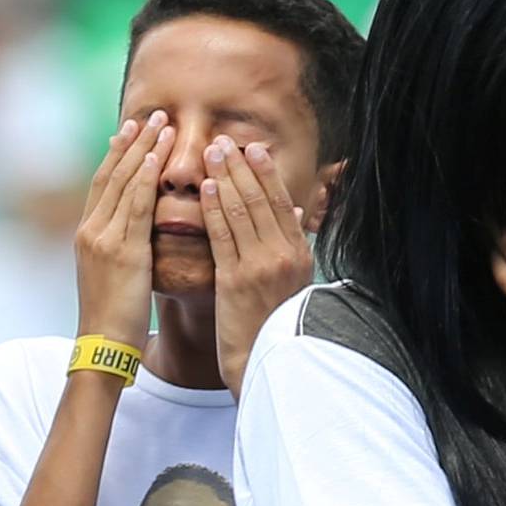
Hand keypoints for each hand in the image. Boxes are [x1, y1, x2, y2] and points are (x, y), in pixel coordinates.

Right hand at [75, 111, 170, 351]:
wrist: (102, 349)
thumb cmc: (114, 323)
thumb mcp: (114, 280)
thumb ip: (123, 253)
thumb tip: (138, 241)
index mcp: (88, 237)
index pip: (102, 185)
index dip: (117, 155)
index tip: (131, 131)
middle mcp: (90, 231)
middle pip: (111, 174)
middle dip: (132, 142)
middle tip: (152, 115)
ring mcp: (103, 239)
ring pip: (123, 182)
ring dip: (144, 149)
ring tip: (162, 123)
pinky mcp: (120, 251)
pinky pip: (135, 204)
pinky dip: (146, 176)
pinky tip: (158, 155)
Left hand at [202, 136, 311, 392]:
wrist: (263, 365)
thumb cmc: (273, 326)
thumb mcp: (292, 283)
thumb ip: (291, 245)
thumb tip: (296, 210)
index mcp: (299, 256)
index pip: (281, 203)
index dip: (266, 172)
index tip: (252, 148)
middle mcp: (284, 257)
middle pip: (262, 200)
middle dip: (242, 167)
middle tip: (225, 141)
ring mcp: (261, 268)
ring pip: (244, 212)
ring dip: (227, 178)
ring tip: (212, 153)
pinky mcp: (237, 281)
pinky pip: (225, 236)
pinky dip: (216, 209)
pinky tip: (207, 188)